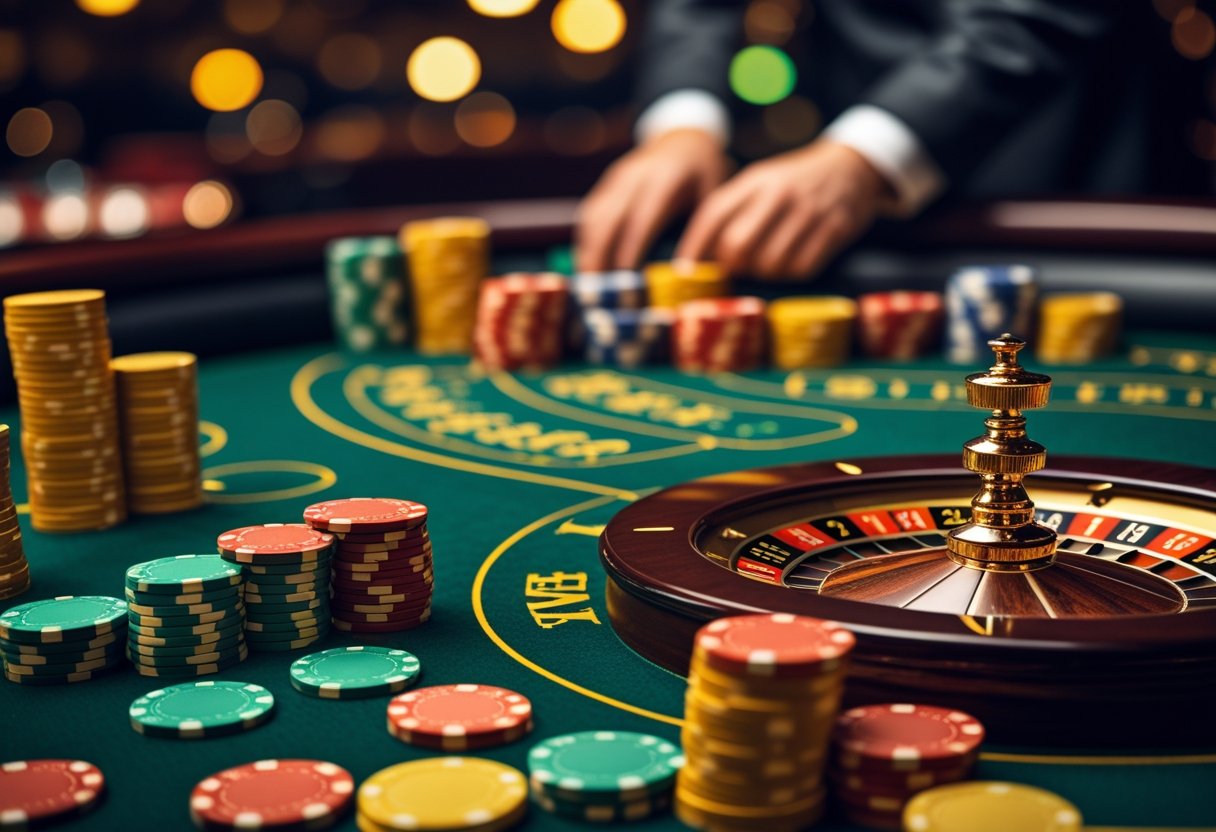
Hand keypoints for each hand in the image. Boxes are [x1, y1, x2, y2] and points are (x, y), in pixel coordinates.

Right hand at [576, 129, 730, 271]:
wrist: (684, 138)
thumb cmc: (703, 172)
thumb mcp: (714, 194)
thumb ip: (703, 229)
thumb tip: (692, 275)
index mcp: (666, 177)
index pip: (642, 216)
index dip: (630, 247)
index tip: (625, 278)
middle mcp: (635, 174)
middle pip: (608, 217)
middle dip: (599, 254)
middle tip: (597, 291)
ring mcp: (616, 178)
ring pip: (593, 216)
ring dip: (588, 252)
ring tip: (590, 285)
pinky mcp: (606, 185)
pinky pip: (590, 215)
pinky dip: (586, 242)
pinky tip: (589, 267)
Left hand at [676, 140, 888, 279]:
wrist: (851, 166)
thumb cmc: (794, 183)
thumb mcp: (760, 183)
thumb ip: (732, 210)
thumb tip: (698, 255)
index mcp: (755, 180)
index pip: (713, 215)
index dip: (694, 247)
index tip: (684, 270)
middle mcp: (779, 193)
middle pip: (737, 245)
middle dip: (732, 265)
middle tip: (738, 267)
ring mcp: (808, 211)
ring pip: (769, 263)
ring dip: (764, 273)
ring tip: (768, 264)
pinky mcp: (835, 228)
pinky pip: (802, 268)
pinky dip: (793, 273)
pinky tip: (794, 262)